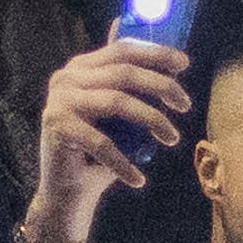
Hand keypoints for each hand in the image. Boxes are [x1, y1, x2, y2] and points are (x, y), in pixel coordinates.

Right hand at [26, 38, 183, 242]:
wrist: (66, 191)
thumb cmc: (98, 153)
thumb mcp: (120, 115)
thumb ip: (135, 90)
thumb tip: (174, 65)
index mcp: (81, 67)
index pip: (122, 50)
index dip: (155, 54)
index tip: (184, 64)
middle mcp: (66, 78)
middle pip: (123, 73)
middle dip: (161, 85)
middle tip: (185, 104)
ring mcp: (58, 101)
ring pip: (117, 102)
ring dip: (152, 119)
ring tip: (173, 139)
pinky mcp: (56, 127)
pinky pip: (100, 143)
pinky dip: (123, 163)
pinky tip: (139, 179)